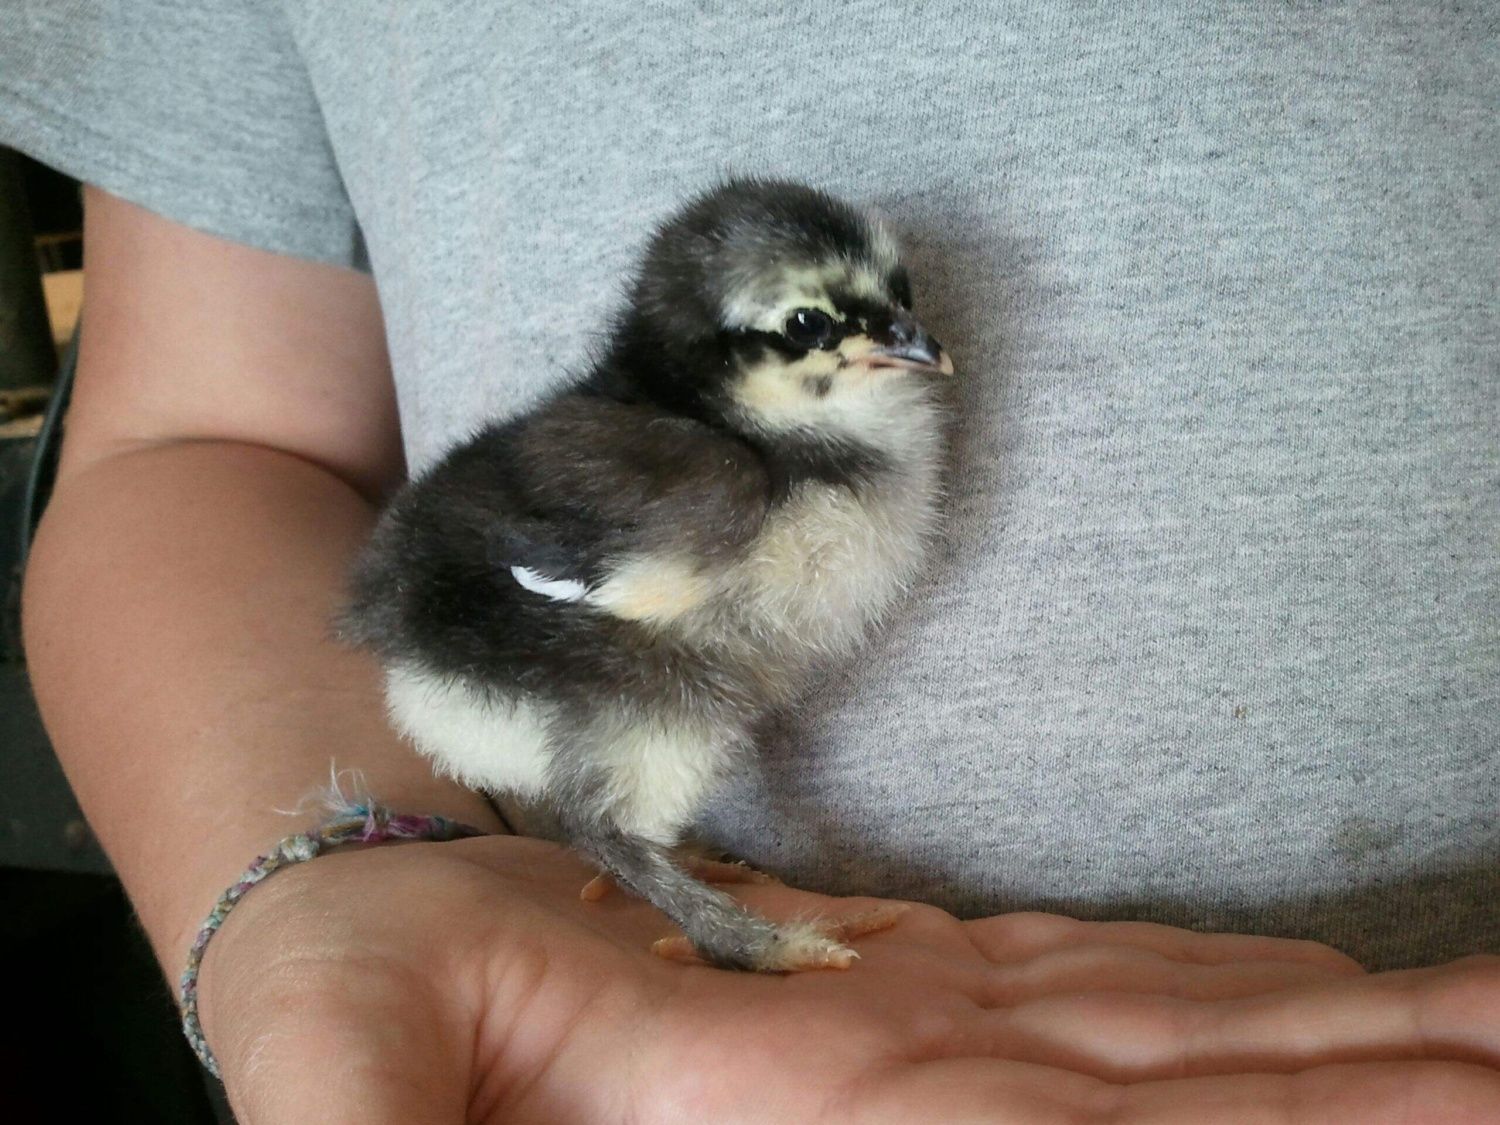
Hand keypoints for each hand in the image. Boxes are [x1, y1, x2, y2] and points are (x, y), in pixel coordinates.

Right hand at [199, 835, 1499, 1123]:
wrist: (384, 909)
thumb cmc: (356, 1004)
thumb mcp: (349, 1081)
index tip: (1457, 1092)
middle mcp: (912, 1111)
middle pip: (1198, 1111)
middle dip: (1388, 1095)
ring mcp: (926, 1056)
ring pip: (1190, 1058)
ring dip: (1363, 1053)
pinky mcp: (914, 998)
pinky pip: (1114, 1000)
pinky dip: (1249, 1006)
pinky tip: (1353, 1007)